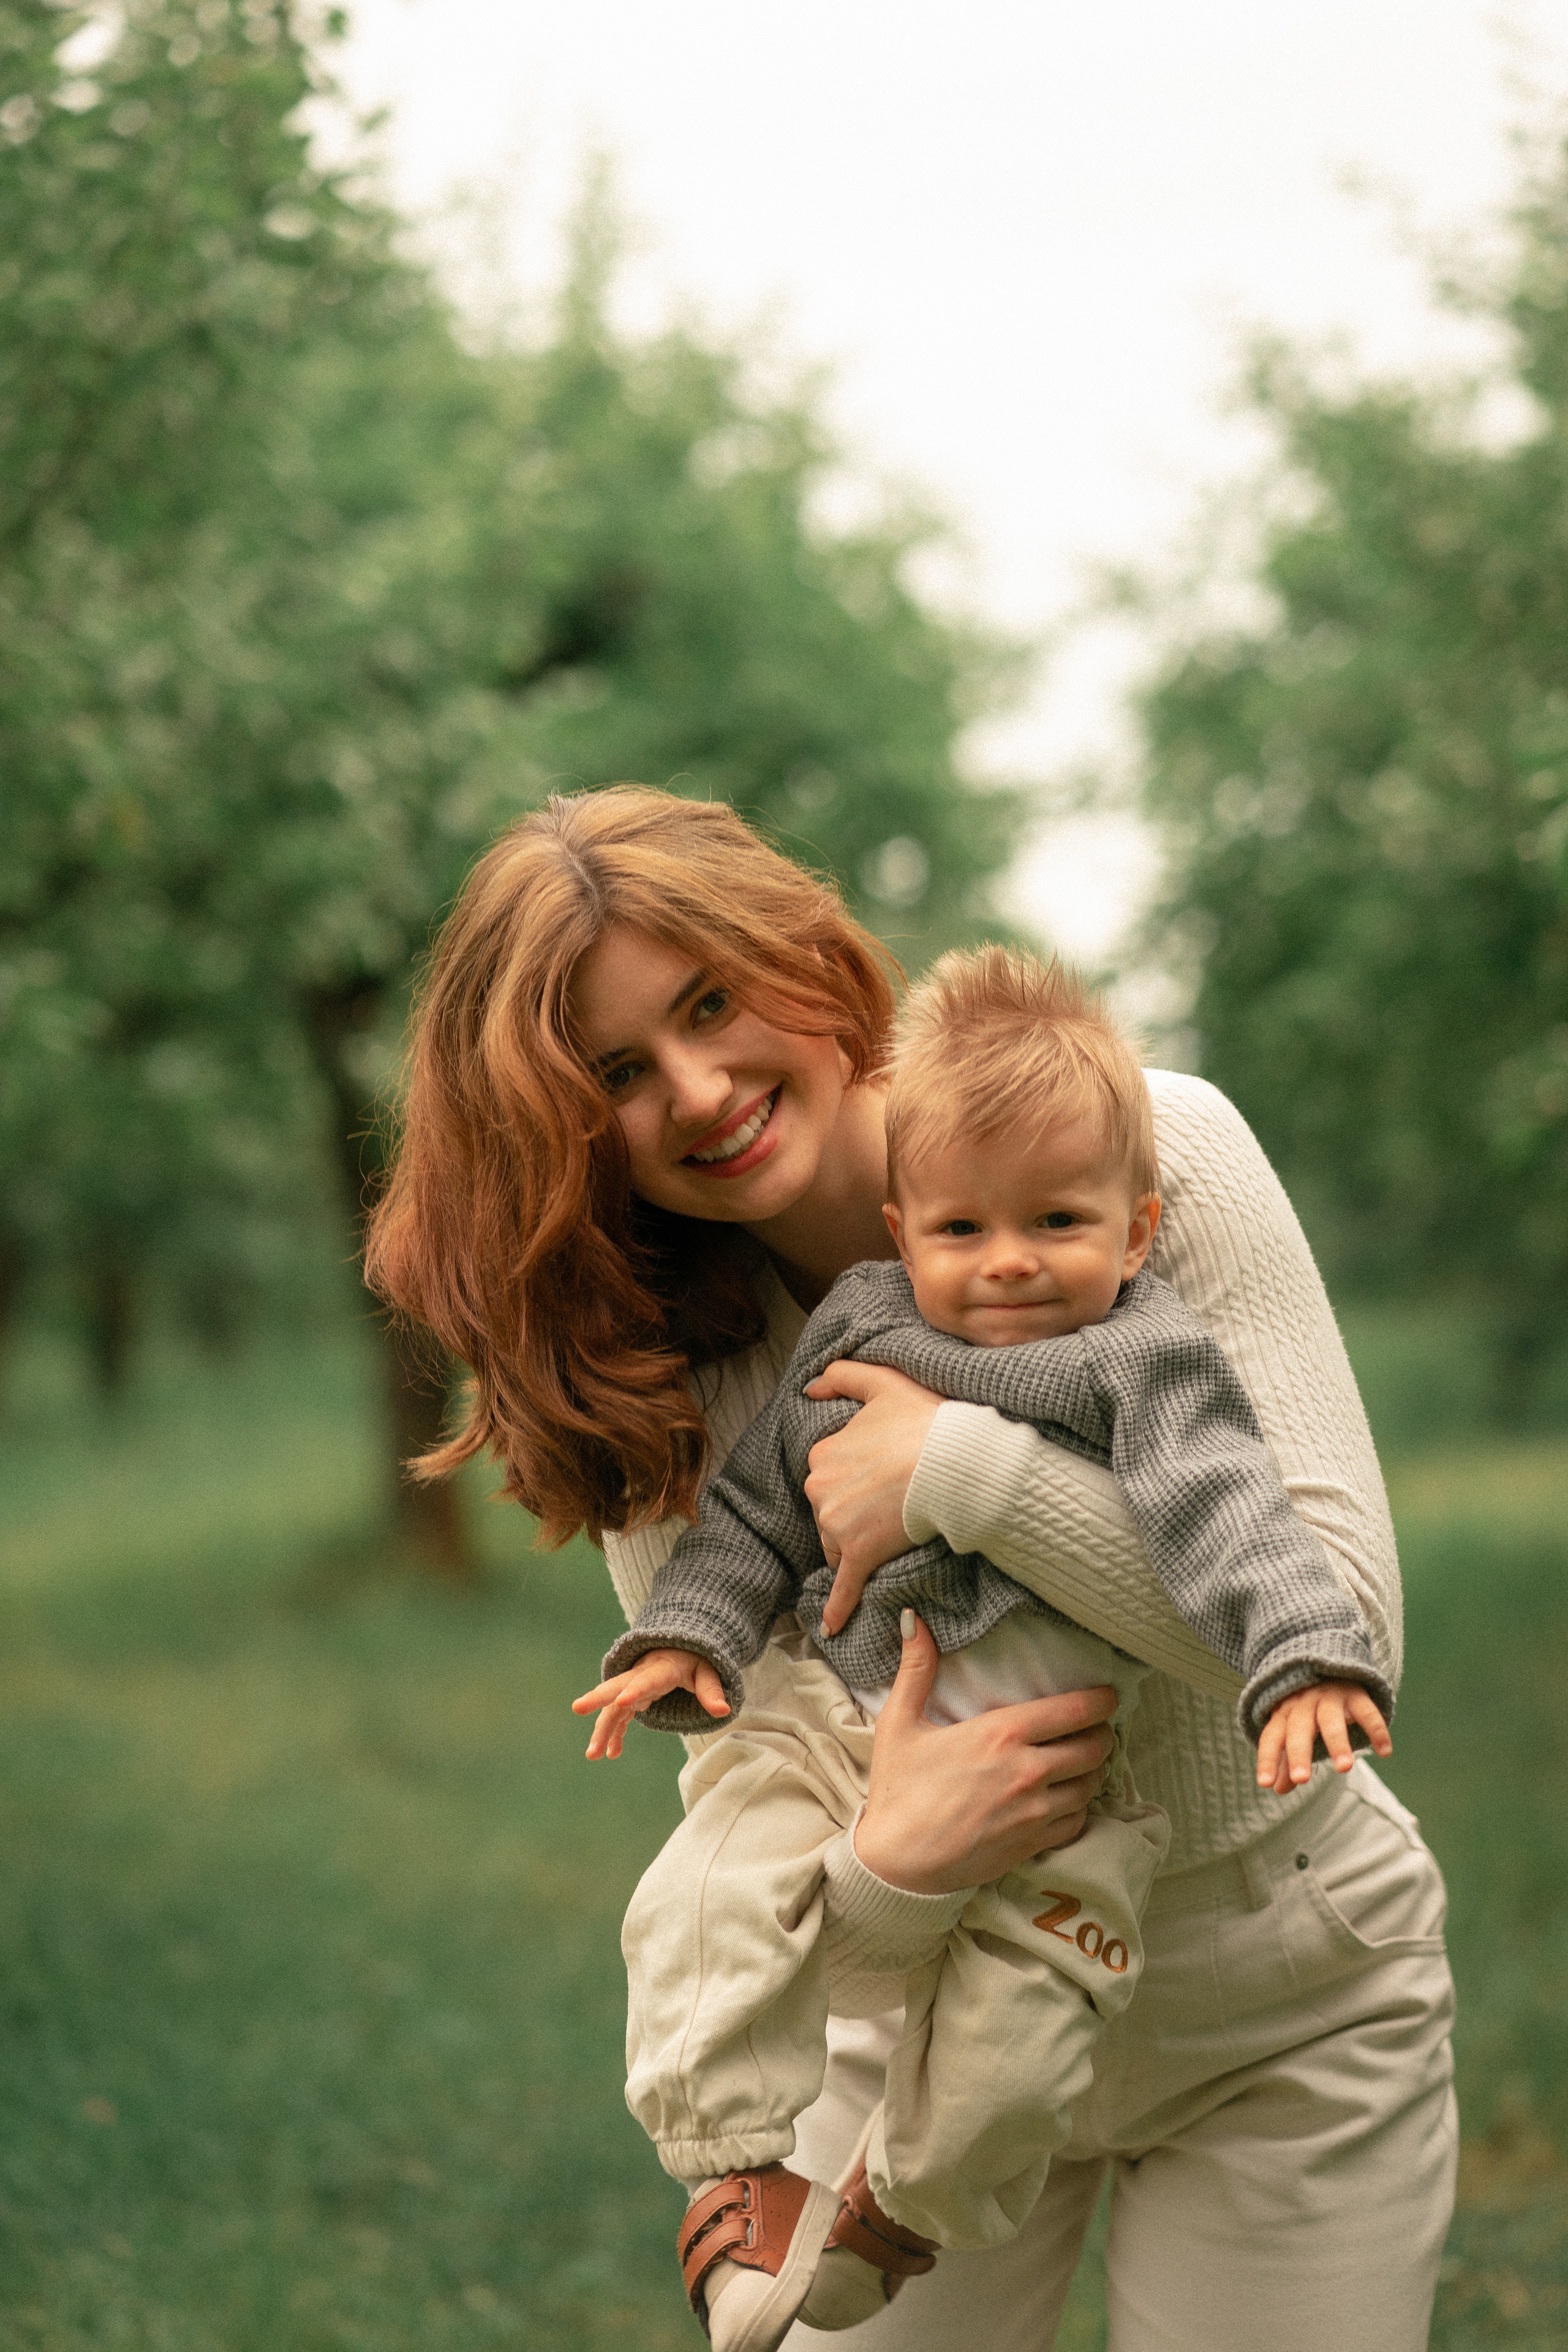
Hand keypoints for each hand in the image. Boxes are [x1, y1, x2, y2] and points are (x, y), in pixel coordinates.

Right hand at [571, 1648, 729, 1760]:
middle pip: (616, 1687)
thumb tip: (723, 1711)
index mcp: (660, 1669)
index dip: (634, 1690)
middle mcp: (641, 1676)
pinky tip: (611, 1754)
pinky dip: (614, 1734)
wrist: (679, 1649)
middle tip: (578, 1707)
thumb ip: (712, 1691)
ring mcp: (632, 1688)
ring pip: (613, 1707)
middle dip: (598, 1698)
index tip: (621, 1701)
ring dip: (602, 1729)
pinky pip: (619, 1717)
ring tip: (592, 1755)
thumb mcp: (708, 1672)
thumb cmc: (695, 1661)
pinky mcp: (630, 1699)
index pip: (646, 1680)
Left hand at [802, 1361, 943, 1631]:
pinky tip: (832, 1626)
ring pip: (837, 1542)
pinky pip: (844, 1588)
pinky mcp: (858, 1556)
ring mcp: (837, 1525)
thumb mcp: (883, 1382)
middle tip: (892, 1500)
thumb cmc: (926, 1421)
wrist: (957, 1462)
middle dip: (854, 1509)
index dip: (856, 1475)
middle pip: (830, 1509)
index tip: (883, 1474)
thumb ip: (843, 1375)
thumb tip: (808, 1386)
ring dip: (857, 1543)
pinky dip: (837, 1608)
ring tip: (892, 1529)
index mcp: (821, 1453)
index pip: (828, 1472)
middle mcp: (819, 1489)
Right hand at [853, 1613, 1119, 1892]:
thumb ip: (915, 1668)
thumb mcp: (898, 1723)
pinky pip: (1078, 1820)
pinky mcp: (1034, 1844)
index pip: (1075, 1711)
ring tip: (1083, 1761)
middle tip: (1096, 1728)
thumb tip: (913, 1618)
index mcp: (1001, 1734)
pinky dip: (1079, 1806)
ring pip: (1091, 1784)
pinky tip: (1066, 1797)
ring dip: (1092, 1770)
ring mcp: (1035, 1811)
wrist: (897, 1863)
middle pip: (1094, 1747)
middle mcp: (1027, 1771)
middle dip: (1101, 1734)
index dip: (1101, 1701)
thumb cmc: (899, 1789)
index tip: (1108, 1696)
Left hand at [1256, 1680, 1391, 1793]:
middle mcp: (1304, 1703)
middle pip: (1299, 1728)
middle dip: (1298, 1753)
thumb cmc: (1308, 1708)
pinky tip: (1384, 1752)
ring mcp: (1330, 1696)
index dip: (1267, 1759)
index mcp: (1285, 1713)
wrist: (1330, 1667)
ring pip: (1331, 1720)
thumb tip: (1277, 1789)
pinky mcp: (1356, 1693)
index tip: (1264, 1784)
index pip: (1272, 1736)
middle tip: (1301, 1780)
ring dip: (1337, 1743)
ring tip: (1344, 1769)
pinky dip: (1376, 1731)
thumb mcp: (1294, 1729)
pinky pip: (1367, 1711)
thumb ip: (1286, 1759)